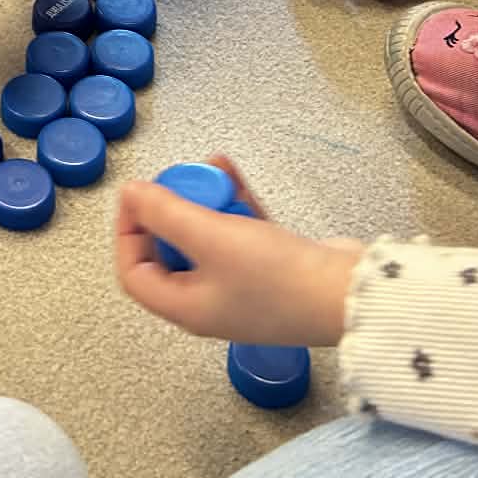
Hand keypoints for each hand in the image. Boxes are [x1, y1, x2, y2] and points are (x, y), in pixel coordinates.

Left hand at [116, 158, 362, 348]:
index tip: (137, 196)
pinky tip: (229, 170)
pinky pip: (239, 231)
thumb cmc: (275, 276)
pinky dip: (232, 203)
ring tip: (209, 170)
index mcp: (186, 307)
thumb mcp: (210, 238)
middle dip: (170, 212)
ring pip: (207, 238)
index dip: (127, 233)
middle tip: (178, 182)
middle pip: (170, 253)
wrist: (350, 295)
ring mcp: (242, 286)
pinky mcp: (271, 268)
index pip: (135, 274)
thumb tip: (129, 192)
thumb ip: (165, 213)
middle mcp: (210, 301)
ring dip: (204, 201)